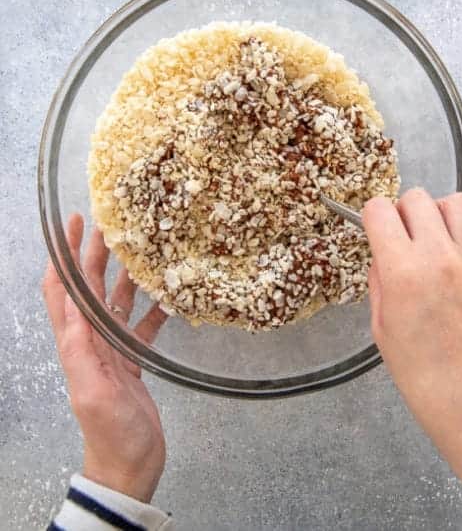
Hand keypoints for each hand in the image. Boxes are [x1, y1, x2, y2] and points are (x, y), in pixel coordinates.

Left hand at [41, 214, 167, 501]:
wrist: (129, 465)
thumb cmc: (111, 432)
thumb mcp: (94, 392)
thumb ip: (83, 351)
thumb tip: (74, 307)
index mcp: (76, 345)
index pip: (63, 291)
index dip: (64, 256)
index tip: (75, 225)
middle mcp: (90, 342)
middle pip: (89, 288)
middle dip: (95, 255)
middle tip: (113, 225)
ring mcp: (112, 350)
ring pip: (116, 302)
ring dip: (125, 275)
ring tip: (142, 249)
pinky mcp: (133, 361)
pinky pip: (143, 325)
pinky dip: (155, 307)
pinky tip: (171, 295)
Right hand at [364, 190, 461, 524]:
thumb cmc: (424, 374)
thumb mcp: (384, 327)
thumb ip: (382, 281)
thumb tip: (383, 254)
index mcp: (403, 272)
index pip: (380, 210)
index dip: (374, 216)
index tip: (376, 225)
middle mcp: (440, 258)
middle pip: (417, 198)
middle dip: (406, 210)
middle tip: (406, 232)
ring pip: (457, 202)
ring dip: (443, 212)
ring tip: (440, 234)